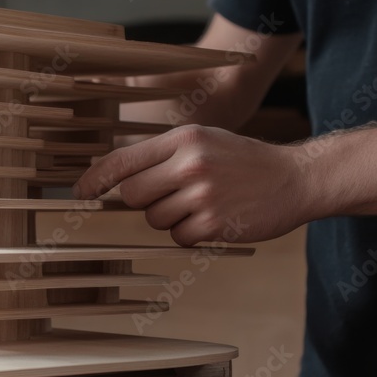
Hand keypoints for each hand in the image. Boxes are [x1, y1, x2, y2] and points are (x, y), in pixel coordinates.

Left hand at [73, 125, 312, 246]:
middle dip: (145, 201)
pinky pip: (179, 237)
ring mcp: (202, 194)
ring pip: (155, 219)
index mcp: (183, 139)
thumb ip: (164, 156)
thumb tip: (119, 180)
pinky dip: (190, 234)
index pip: (124, 159)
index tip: (80, 192)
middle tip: (173, 196)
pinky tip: (214, 219)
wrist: (296, 178)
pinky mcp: (214, 223)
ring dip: (171, 219)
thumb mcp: (203, 142)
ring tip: (202, 204)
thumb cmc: (242, 160)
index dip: (96, 178)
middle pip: (133, 194)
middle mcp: (190, 163)